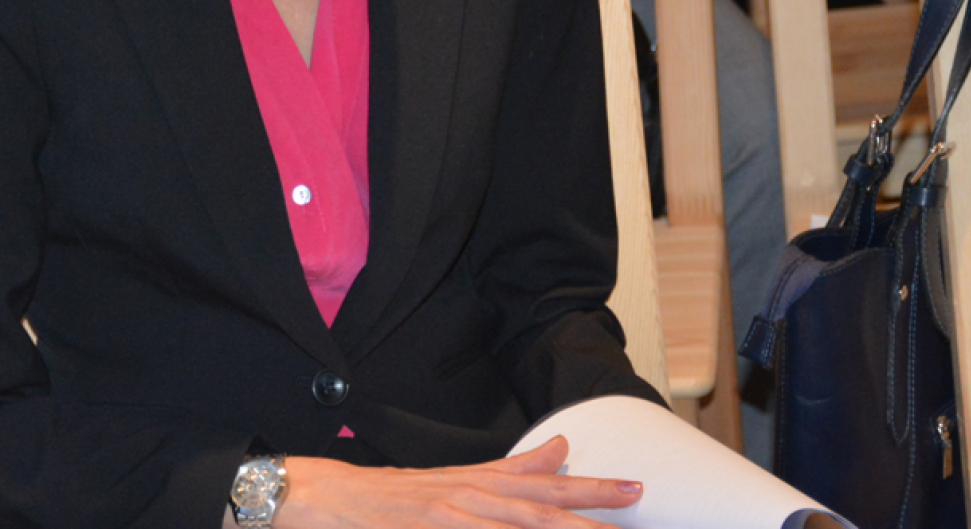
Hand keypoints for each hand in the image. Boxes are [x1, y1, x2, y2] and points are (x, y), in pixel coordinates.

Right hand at [272, 436, 642, 528]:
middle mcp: (474, 497)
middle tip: (634, 502)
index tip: (636, 491)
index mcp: (485, 484)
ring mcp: (452, 514)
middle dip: (591, 510)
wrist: (335, 498)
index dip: (594, 490)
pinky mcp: (432, 526)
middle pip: (542, 509)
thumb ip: (515, 469)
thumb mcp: (463, 478)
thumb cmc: (399, 496)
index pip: (549, 490)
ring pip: (518, 526)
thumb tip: (561, 450)